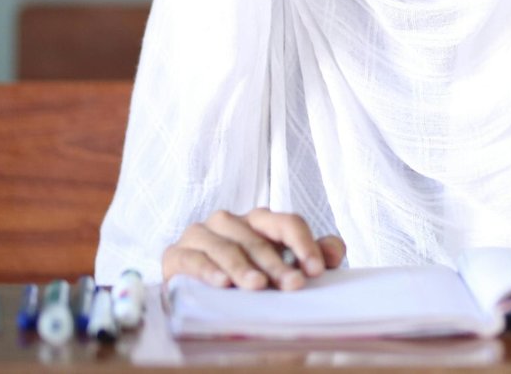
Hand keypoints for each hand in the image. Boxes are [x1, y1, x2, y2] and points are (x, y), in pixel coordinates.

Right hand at [161, 208, 345, 289]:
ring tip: (258, 286)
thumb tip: (334, 251)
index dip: (304, 244)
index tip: (316, 270)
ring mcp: (201, 234)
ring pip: (226, 247)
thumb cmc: (247, 274)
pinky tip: (222, 283)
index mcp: (259, 220)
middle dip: (277, 265)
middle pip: (258, 239)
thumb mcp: (283, 265)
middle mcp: (229, 221)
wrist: (196, 289)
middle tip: (293, 285)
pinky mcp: (176, 254)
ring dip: (243, 267)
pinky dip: (208, 270)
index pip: (287, 223)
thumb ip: (313, 254)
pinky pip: (193, 259)